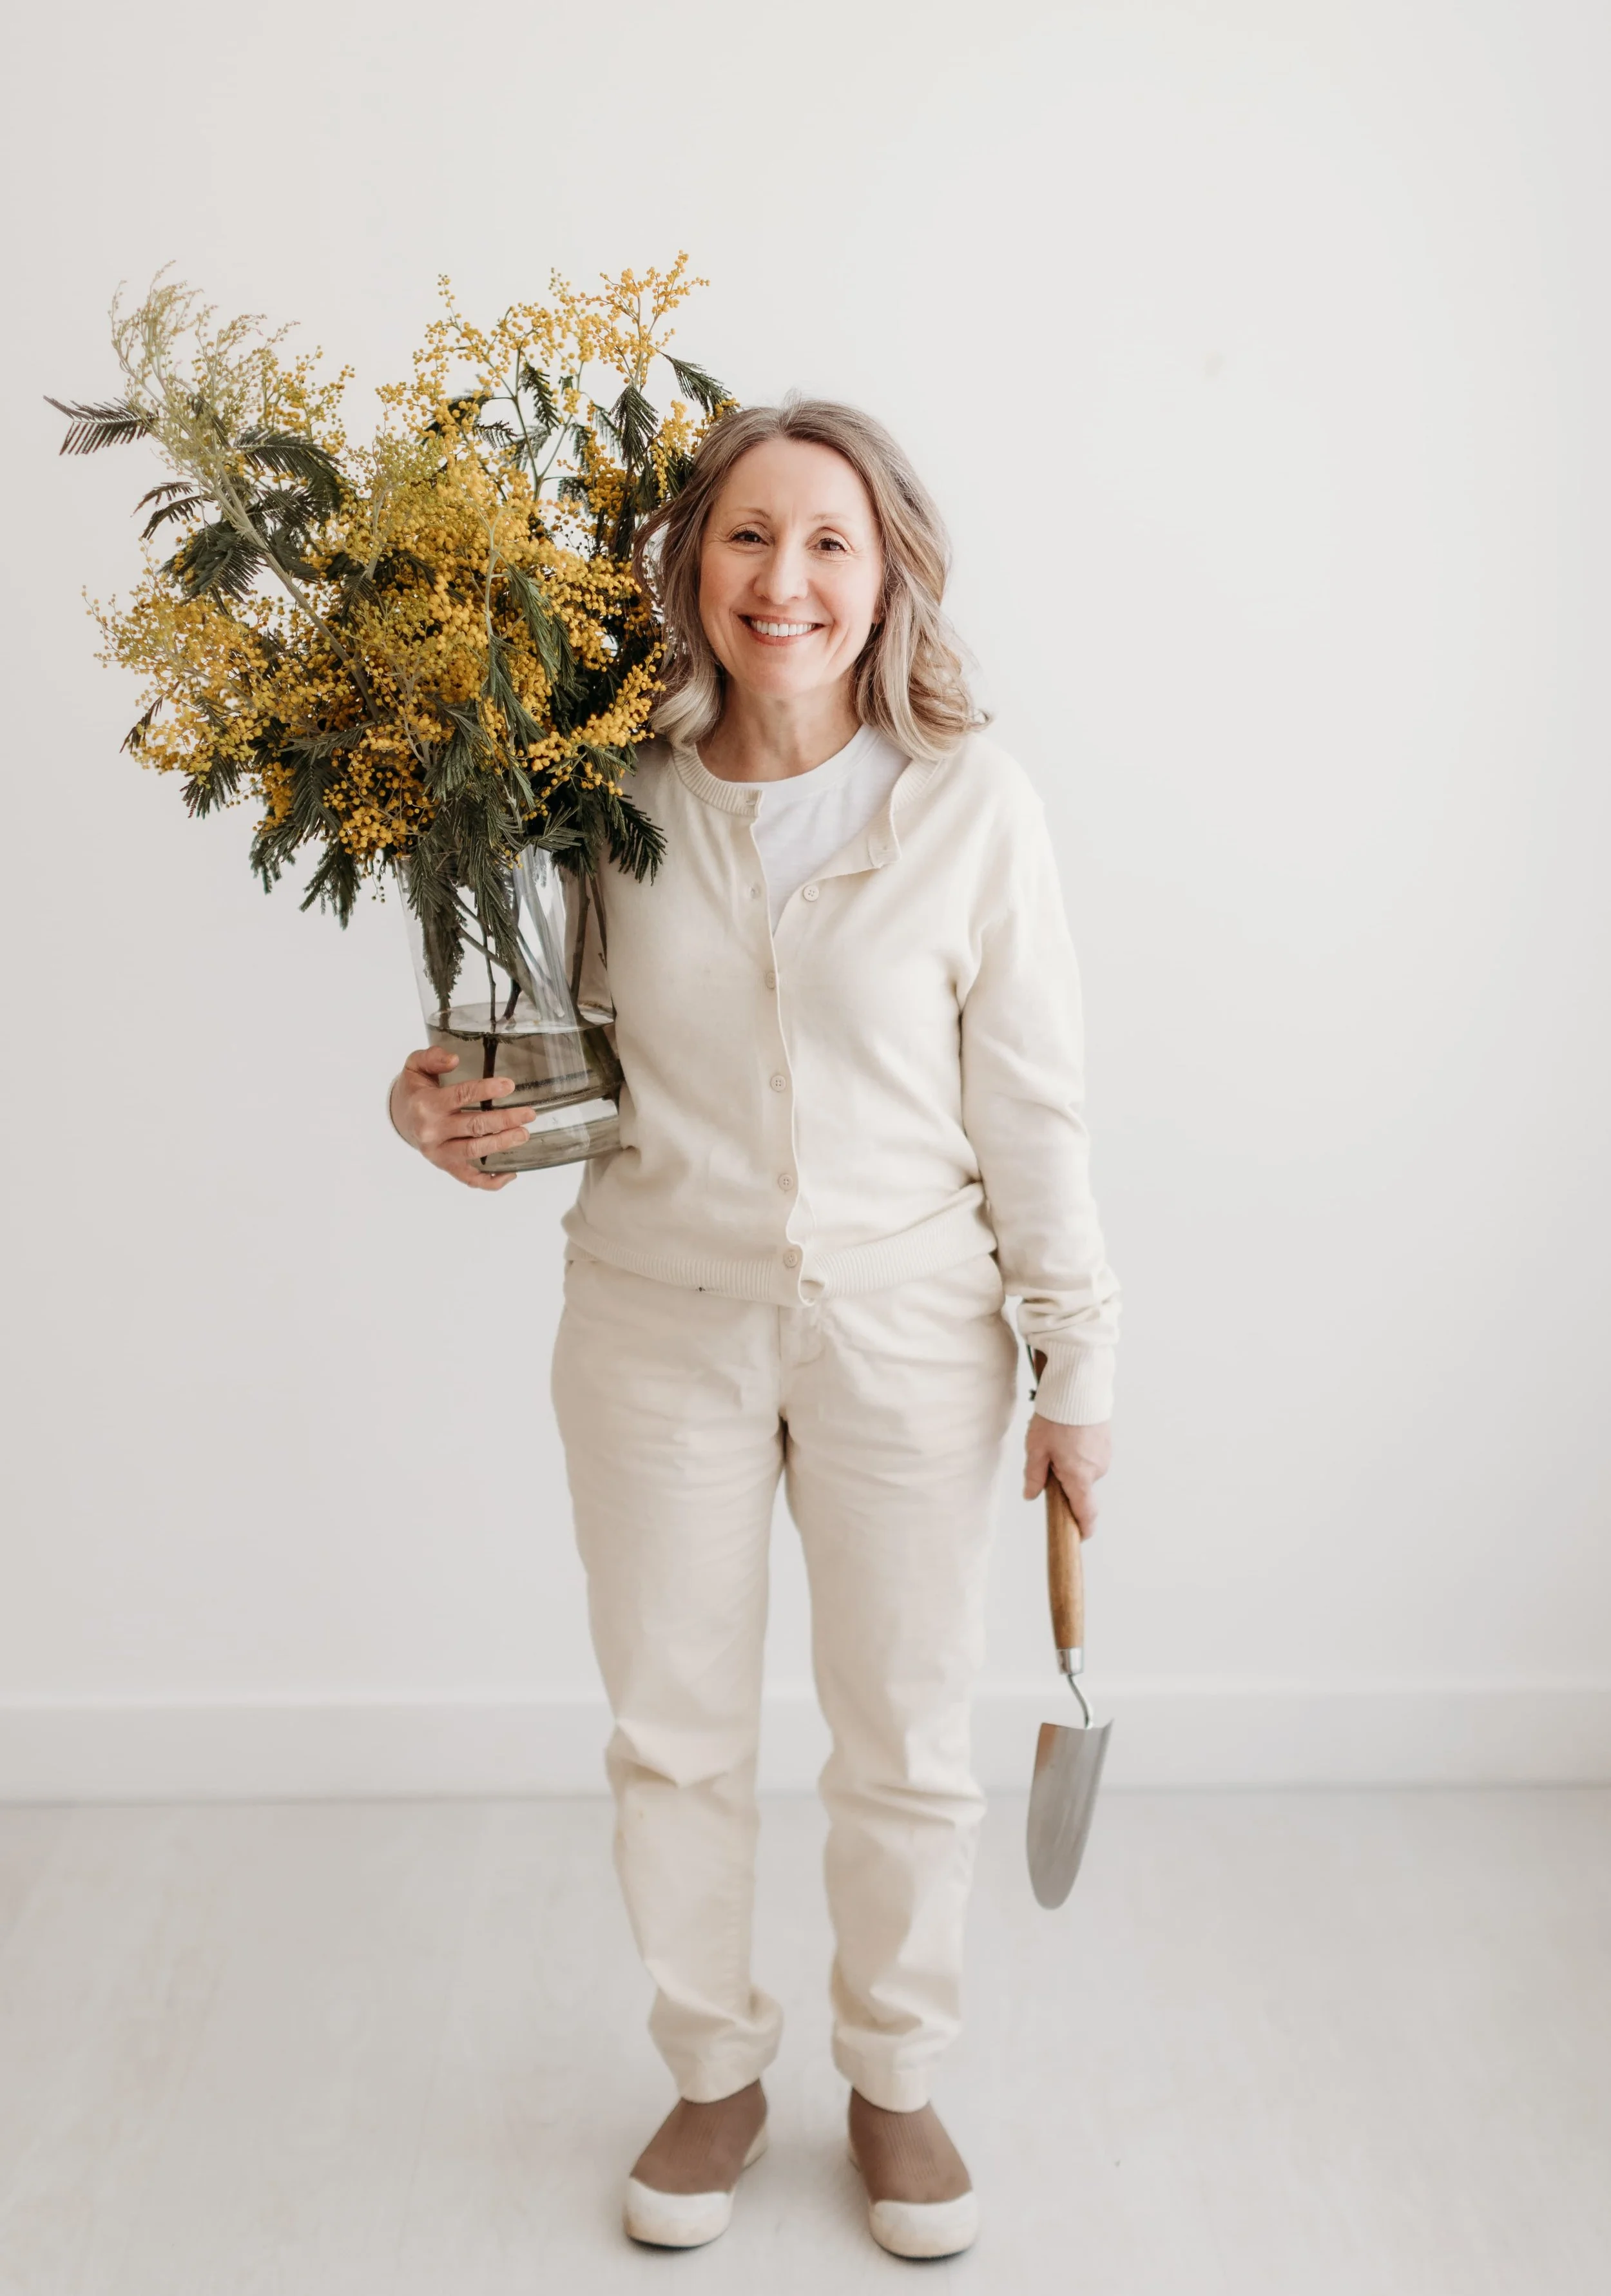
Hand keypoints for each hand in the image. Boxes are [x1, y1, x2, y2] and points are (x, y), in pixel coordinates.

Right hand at [388, 1047, 530, 1190]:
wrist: (401, 1118)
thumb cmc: (415, 1091)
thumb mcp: (416, 1067)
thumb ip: (433, 1057)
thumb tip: (453, 1059)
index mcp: (426, 1104)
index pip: (461, 1096)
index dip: (487, 1090)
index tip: (509, 1086)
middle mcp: (432, 1131)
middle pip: (474, 1125)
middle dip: (504, 1120)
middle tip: (528, 1114)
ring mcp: (439, 1152)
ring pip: (475, 1151)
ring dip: (502, 1143)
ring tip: (524, 1134)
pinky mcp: (446, 1166)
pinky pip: (470, 1179)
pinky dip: (491, 1181)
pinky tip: (511, 1173)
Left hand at [1022, 1414, 1111, 1538]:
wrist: (1079, 1389)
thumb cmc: (1056, 1418)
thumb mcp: (1037, 1449)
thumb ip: (1034, 1476)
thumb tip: (1031, 1495)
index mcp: (1079, 1477)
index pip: (1086, 1513)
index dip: (1083, 1529)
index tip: (1078, 1536)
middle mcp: (1096, 1470)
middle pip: (1080, 1489)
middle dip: (1065, 1481)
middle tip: (1047, 1459)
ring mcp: (1104, 1456)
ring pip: (1085, 1471)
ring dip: (1072, 1465)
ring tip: (1058, 1441)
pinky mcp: (1106, 1443)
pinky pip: (1091, 1457)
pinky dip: (1080, 1453)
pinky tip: (1069, 1435)